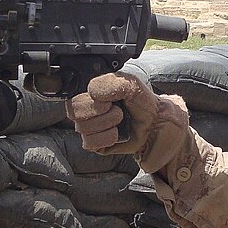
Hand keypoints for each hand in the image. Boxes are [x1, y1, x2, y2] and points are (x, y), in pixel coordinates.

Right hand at [64, 72, 190, 171]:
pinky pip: (90, 142)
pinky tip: (117, 133)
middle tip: (118, 110)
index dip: (90, 101)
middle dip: (100, 112)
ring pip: (83, 128)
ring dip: (107, 124)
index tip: (109, 101)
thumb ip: (111, 82)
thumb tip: (92, 92)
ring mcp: (89, 129)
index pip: (73, 99)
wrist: (155, 123)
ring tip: (120, 121)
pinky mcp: (95, 144)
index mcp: (90, 95)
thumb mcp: (130, 83)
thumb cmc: (141, 103)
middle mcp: (87, 112)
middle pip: (74, 113)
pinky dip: (107, 137)